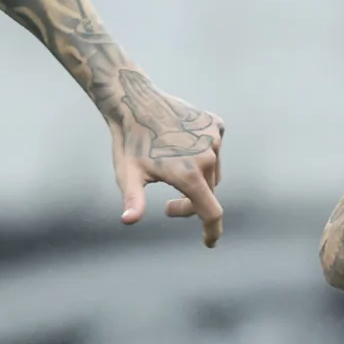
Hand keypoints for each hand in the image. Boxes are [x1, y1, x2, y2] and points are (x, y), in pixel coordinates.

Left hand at [108, 81, 224, 247]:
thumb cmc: (129, 142)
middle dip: (190, 205)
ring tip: (172, 175)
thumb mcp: (128, 175)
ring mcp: (213, 138)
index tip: (209, 242)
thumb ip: (133, 200)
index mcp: (189, 175)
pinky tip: (185, 151)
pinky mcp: (215, 124)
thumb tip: (128, 220)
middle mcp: (207, 157)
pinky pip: (215, 149)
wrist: (135, 101)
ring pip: (213, 173)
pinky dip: (205, 156)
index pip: (211, 213)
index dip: (212, 231)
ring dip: (198, 180)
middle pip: (208, 194)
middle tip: (166, 207)